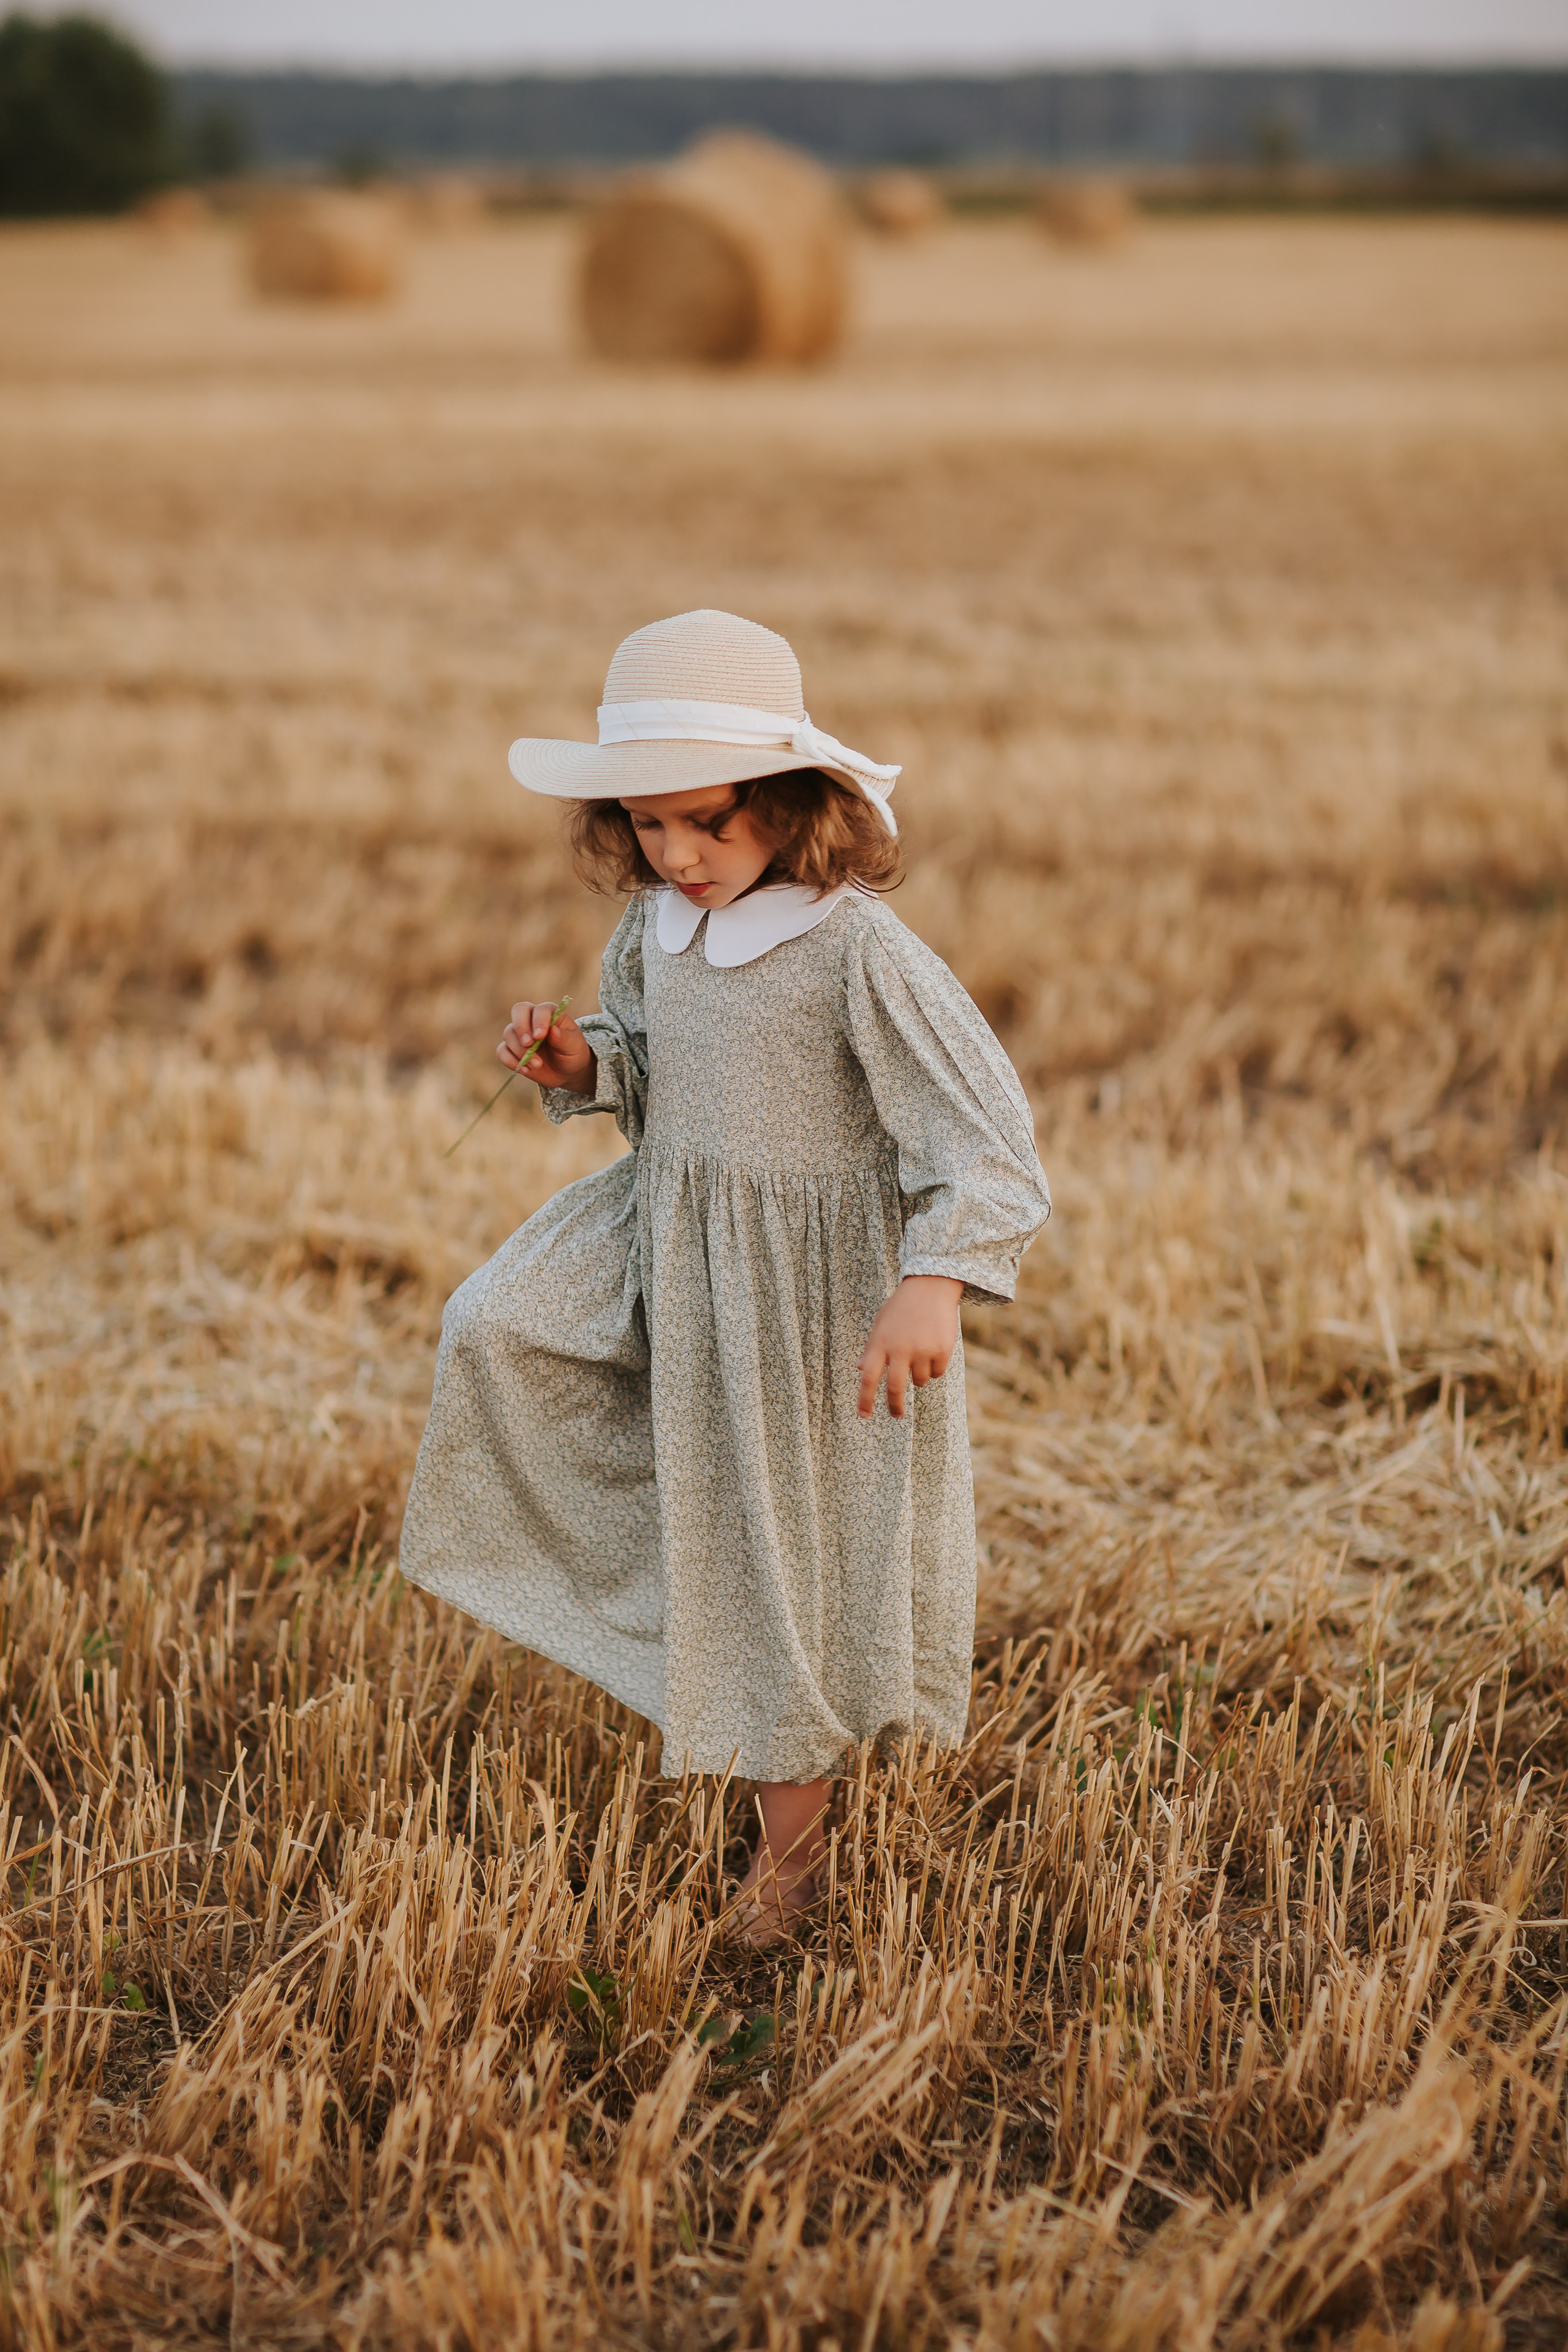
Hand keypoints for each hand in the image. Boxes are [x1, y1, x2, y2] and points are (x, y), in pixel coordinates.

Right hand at [498, 1000, 595, 1095]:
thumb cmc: (573, 1053)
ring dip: (520, 1051)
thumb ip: (564, 1038)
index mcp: (550, 1013)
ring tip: (537, 1065)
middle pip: (518, 1011)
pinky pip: (502, 1051)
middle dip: (521, 1028)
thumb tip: (552, 1030)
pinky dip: (511, 1061)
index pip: (539, 1010)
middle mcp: (532, 1019)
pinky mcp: (512, 1049)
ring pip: (509, 1034)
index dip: (538, 1020)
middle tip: (528, 1044)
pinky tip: (526, 1070)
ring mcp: (520, 1034)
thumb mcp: (574, 1047)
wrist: (566, 1072)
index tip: (540, 1036)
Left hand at [857, 1276, 963, 1419]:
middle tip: (896, 1414)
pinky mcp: (942, 1350)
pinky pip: (937, 1373)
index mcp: (880, 1342)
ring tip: (920, 1353)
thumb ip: (871, 1349)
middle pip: (895, 1388)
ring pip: (919, 1381)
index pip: (868, 1377)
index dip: (864, 1399)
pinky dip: (935, 1367)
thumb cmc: (902, 1307)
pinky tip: (934, 1348)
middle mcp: (900, 1348)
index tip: (864, 1416)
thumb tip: (860, 1370)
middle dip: (895, 1406)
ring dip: (918, 1375)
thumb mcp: (881, 1324)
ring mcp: (922, 1349)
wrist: (931, 1287)